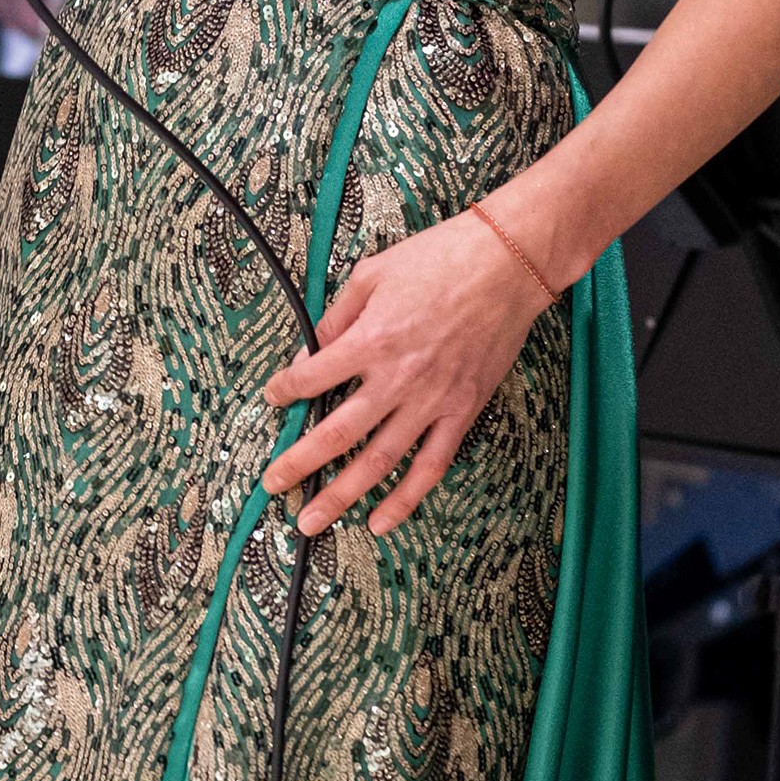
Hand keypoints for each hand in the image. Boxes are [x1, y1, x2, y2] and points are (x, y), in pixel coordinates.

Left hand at [261, 206, 553, 536]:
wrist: (506, 264)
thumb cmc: (440, 259)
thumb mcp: (372, 273)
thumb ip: (338, 315)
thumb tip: (310, 347)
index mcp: (370, 340)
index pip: (312, 377)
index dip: (286, 390)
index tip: (275, 397)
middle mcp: (396, 378)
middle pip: (337, 433)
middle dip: (299, 463)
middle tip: (273, 484)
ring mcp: (431, 400)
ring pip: (378, 461)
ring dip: (342, 494)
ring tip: (313, 521)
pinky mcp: (462, 411)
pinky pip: (430, 465)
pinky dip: (405, 498)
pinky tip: (382, 521)